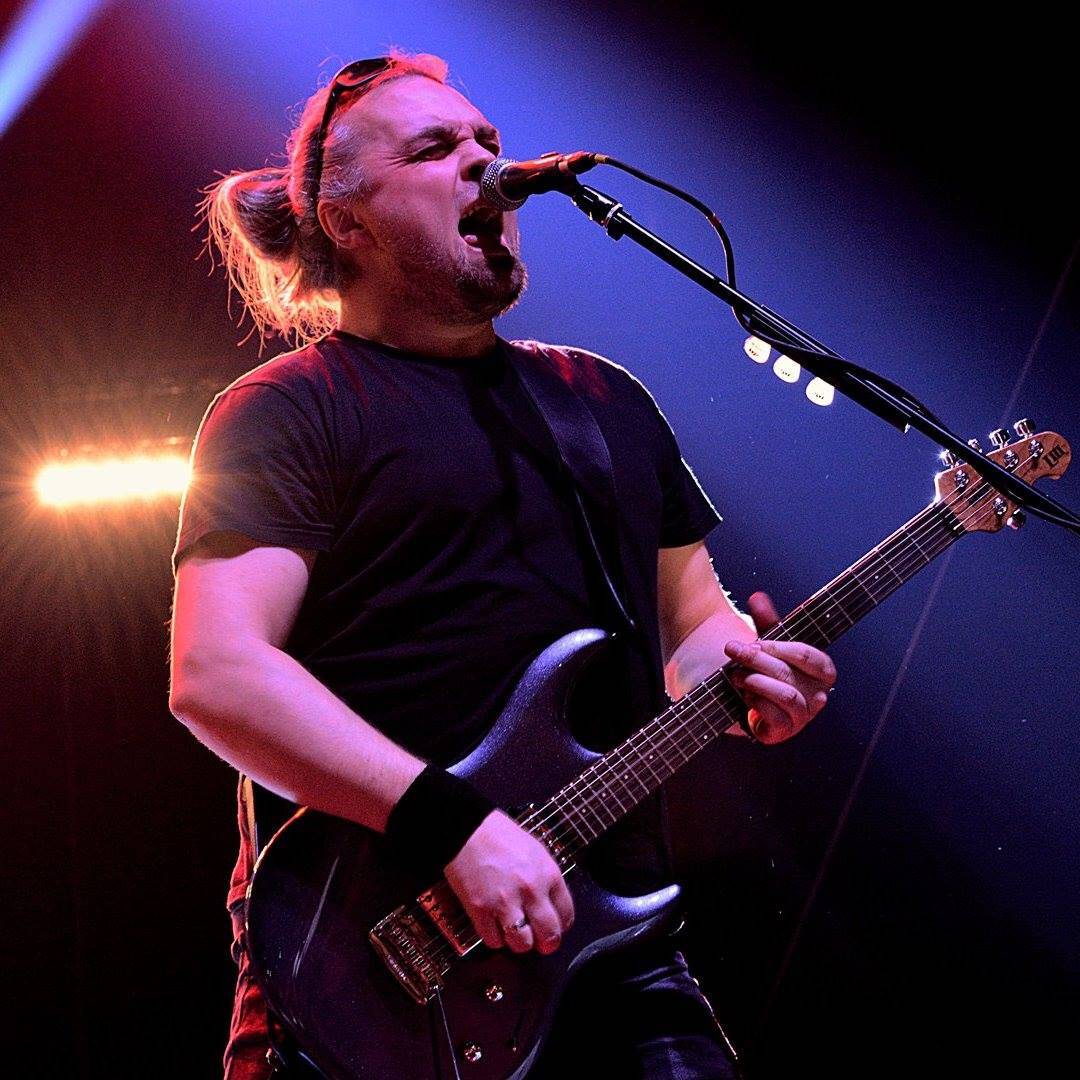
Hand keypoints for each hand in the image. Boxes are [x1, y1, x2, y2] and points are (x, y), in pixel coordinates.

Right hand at [444, 810, 573, 954]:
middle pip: (549, 936)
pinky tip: (493, 925)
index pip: (567, 915)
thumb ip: (546, 880)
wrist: (467, 830)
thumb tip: (551, 907)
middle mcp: (531, 890)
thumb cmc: (500, 837)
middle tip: (538, 940)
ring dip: (519, 942)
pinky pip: (494, 941)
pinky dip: (494, 937)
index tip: (554, 927)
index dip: (560, 926)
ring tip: (513, 931)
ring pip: (522, 945)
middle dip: (545, 943)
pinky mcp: (481, 910)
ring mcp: (505, 901)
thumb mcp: (535, 851)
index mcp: (548, 874)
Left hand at [723, 591, 836, 743]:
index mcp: (822, 671)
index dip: (780, 648)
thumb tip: (757, 596)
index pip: (809, 656)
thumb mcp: (769, 644)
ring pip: (784, 694)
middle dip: (756, 658)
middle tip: (733, 649)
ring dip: (754, 680)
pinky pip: (774, 716)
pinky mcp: (786, 731)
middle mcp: (818, 694)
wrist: (750, 704)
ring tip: (735, 675)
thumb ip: (766, 621)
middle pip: (788, 672)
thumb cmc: (767, 671)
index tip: (757, 641)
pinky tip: (744, 696)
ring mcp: (804, 715)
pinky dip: (755, 702)